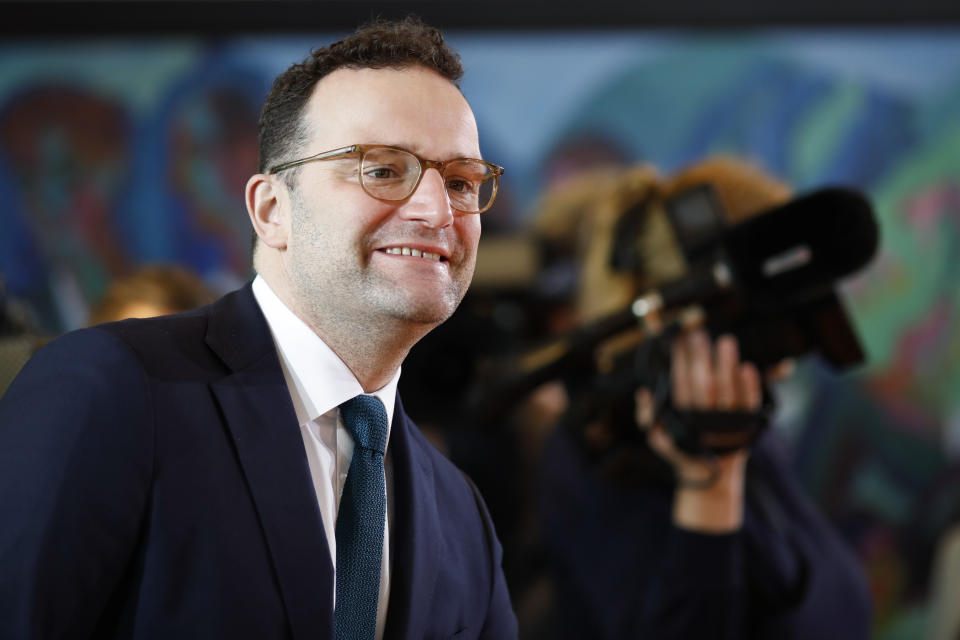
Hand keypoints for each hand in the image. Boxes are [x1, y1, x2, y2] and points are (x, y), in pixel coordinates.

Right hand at [635, 330, 760, 532]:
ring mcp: (728, 424)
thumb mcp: (659, 437)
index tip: (679, 340)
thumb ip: (648, 416)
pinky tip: (747, 366)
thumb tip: (643, 392)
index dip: (680, 361)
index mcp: (683, 421)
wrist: (712, 477)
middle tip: (699, 334)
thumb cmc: (683, 450)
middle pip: (704, 384)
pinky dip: (750, 386)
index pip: (680, 384)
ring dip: (726, 365)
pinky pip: (750, 404)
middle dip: (701, 357)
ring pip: (728, 391)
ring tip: (725, 341)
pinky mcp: (748, 426)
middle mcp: (705, 422)